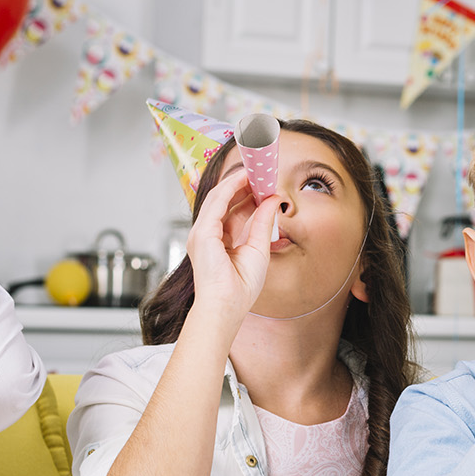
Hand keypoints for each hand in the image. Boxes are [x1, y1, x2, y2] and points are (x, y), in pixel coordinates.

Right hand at [186, 169, 281, 323]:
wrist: (227, 305)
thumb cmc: (240, 287)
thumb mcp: (258, 248)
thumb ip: (263, 222)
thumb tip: (272, 200)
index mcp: (218, 241)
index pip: (231, 211)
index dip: (246, 195)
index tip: (262, 184)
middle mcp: (207, 234)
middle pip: (224, 201)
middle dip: (242, 185)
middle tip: (260, 172)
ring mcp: (202, 233)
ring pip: (219, 197)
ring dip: (237, 181)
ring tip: (254, 170)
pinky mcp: (202, 233)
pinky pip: (217, 203)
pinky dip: (231, 188)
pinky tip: (244, 179)